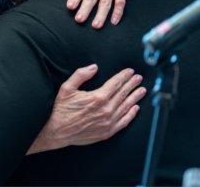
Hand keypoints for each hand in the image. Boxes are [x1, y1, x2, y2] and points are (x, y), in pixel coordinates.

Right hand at [28, 65, 145, 153]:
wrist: (57, 131)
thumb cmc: (61, 110)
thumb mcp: (67, 88)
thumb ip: (81, 75)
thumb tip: (94, 67)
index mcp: (97, 97)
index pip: (116, 83)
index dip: (124, 76)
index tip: (130, 72)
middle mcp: (106, 109)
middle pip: (123, 93)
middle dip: (132, 84)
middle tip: (139, 79)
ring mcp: (108, 122)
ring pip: (126, 107)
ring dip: (135, 97)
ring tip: (142, 91)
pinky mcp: (107, 132)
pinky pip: (124, 122)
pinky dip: (131, 114)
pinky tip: (135, 108)